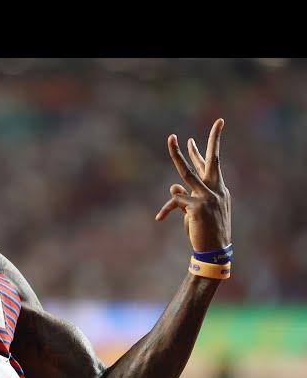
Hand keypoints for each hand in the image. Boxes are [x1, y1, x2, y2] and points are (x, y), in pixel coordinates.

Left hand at [155, 118, 230, 251]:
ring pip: (187, 172)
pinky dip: (165, 209)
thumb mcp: (195, 211)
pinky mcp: (197, 206)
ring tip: (172, 139)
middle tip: (190, 129)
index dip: (209, 145)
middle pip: (207, 160)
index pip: (213, 162)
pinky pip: (174, 201)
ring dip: (178, 155)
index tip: (210, 127)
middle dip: (200, 143)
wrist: (214, 250)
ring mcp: (208, 197)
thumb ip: (185, 197)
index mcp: (218, 188)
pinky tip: (159, 218)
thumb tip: (173, 187)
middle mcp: (215, 189)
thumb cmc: (205, 230)